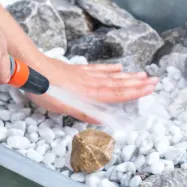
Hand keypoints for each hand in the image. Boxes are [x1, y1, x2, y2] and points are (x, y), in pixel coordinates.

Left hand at [27, 57, 158, 123]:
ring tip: (143, 74)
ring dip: (128, 76)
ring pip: (111, 76)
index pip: (117, 94)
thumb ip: (84, 112)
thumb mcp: (63, 106)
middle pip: (118, 84)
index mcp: (89, 94)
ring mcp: (85, 75)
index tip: (150, 88)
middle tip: (155, 81)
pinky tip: (118, 67)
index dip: (135, 92)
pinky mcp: (76, 70)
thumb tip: (105, 120)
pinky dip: (109, 68)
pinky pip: (98, 69)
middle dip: (137, 84)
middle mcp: (91, 83)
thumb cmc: (45, 89)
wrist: (32, 68)